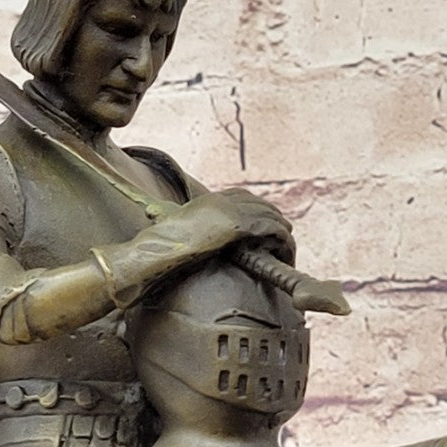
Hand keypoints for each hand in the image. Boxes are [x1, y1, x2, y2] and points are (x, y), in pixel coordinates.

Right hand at [160, 189, 295, 263]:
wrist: (159, 250)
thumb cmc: (161, 248)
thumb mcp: (173, 232)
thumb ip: (185, 229)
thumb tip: (180, 236)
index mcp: (208, 201)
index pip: (241, 196)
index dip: (257, 208)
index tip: (266, 221)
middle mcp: (221, 202)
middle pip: (259, 203)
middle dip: (274, 218)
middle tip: (282, 236)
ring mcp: (230, 212)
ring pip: (269, 215)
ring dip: (282, 231)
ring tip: (287, 248)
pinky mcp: (238, 226)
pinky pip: (270, 228)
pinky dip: (281, 239)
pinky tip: (284, 250)